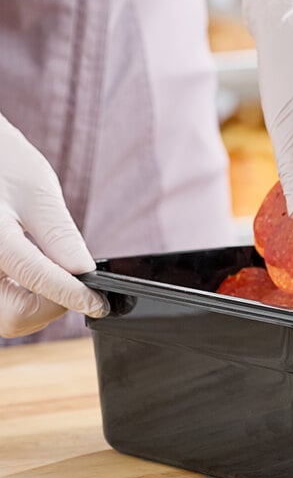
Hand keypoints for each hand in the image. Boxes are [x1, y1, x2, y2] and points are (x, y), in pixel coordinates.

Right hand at [0, 114, 107, 337]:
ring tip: (57, 280)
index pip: (36, 278)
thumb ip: (59, 235)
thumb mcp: (35, 190)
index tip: (98, 303)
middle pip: (13, 314)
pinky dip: (21, 300)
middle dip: (52, 307)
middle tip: (77, 289)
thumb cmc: (0, 161)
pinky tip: (36, 281)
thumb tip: (85, 272)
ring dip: (37, 307)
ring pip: (6, 316)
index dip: (73, 295)